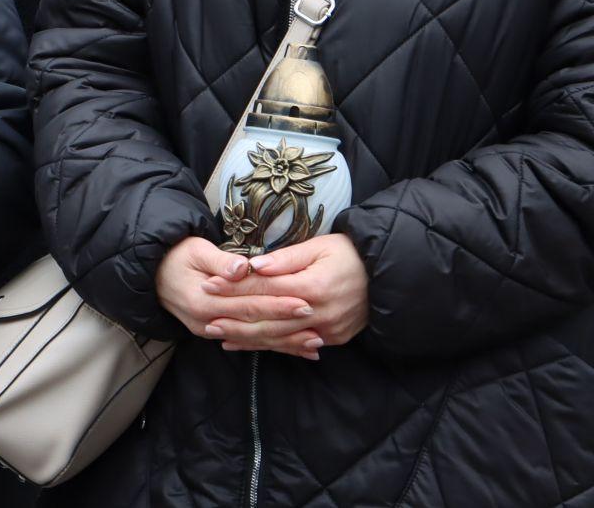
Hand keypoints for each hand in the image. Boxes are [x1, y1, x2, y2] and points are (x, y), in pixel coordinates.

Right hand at [157, 236, 319, 353]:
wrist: (152, 273)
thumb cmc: (177, 256)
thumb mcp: (196, 251)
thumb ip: (220, 262)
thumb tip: (241, 268)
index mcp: (203, 301)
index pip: (248, 304)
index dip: (276, 303)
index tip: (304, 301)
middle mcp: (207, 322)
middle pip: (254, 326)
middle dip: (288, 327)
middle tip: (318, 327)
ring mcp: (210, 331)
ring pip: (253, 339)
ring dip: (285, 343)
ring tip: (315, 344)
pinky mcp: (215, 333)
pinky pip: (247, 342)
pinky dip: (272, 345)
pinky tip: (295, 350)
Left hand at [203, 233, 369, 359]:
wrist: (387, 275)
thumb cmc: (348, 254)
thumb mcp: (318, 246)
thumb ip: (285, 258)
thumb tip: (253, 266)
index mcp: (313, 286)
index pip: (265, 289)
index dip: (235, 288)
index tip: (209, 285)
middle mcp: (320, 313)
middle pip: (269, 320)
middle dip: (235, 322)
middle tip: (206, 323)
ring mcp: (328, 330)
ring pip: (280, 338)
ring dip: (249, 340)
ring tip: (220, 337)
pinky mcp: (334, 339)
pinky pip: (297, 346)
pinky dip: (272, 346)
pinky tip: (250, 346)